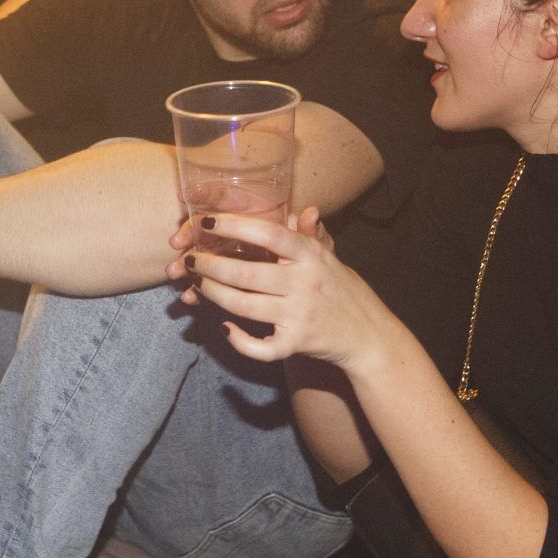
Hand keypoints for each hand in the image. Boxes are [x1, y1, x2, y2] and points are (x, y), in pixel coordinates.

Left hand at [171, 206, 394, 367]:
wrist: (368, 335)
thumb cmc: (342, 290)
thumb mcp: (329, 258)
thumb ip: (311, 236)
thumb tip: (305, 211)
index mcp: (311, 256)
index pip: (269, 234)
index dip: (234, 226)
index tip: (206, 221)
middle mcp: (304, 283)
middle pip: (246, 273)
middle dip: (210, 265)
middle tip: (189, 260)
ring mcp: (299, 315)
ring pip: (243, 306)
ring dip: (214, 295)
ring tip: (198, 285)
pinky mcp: (296, 344)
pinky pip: (260, 346)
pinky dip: (239, 341)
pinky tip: (225, 329)